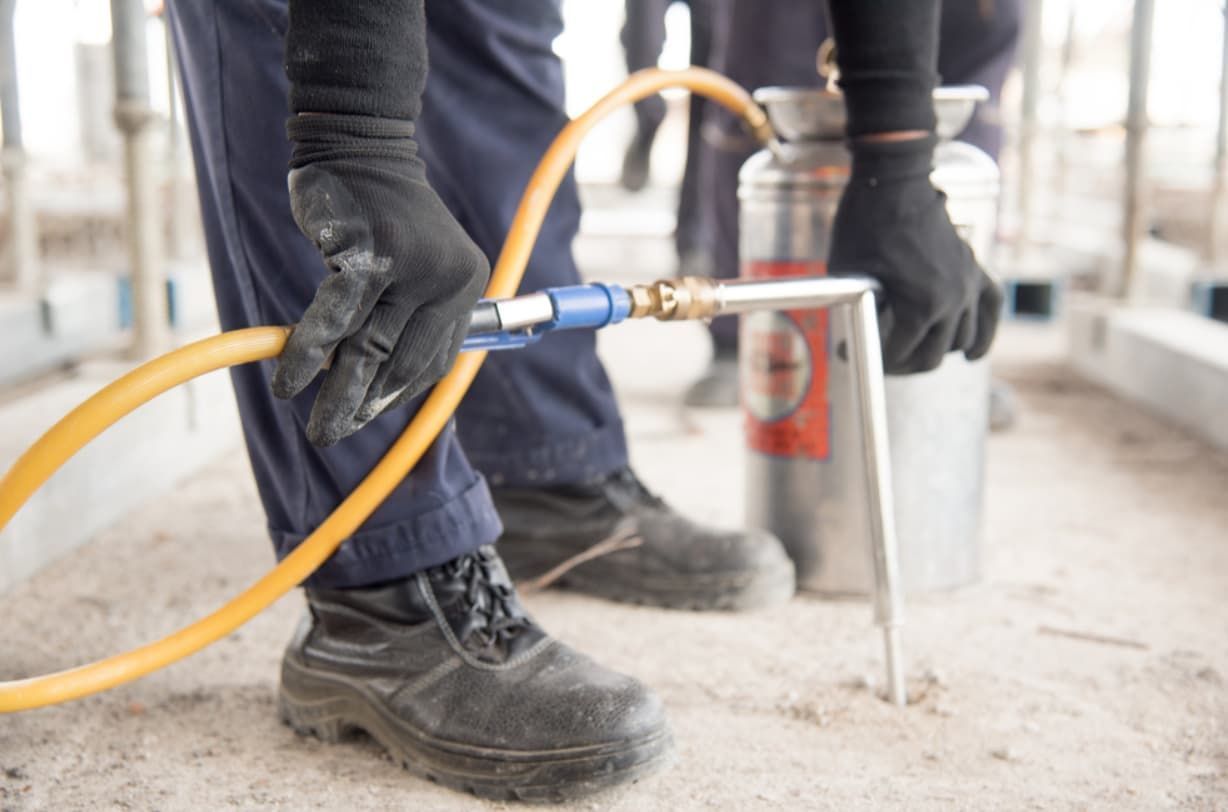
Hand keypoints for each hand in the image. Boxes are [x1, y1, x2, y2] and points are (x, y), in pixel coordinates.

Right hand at [271, 114, 489, 445]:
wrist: (359, 146)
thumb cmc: (382, 214)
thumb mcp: (419, 264)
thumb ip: (411, 317)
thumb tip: (381, 388)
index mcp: (466, 284)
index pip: (434, 360)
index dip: (396, 395)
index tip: (366, 415)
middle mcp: (446, 278)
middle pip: (400, 360)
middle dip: (364, 405)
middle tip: (332, 435)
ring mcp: (408, 266)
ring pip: (367, 348)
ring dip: (337, 394)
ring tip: (316, 429)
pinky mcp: (366, 255)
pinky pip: (333, 320)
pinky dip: (307, 355)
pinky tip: (288, 383)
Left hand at [828, 134, 1001, 373]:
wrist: (894, 181)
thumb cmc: (864, 225)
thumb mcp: (849, 276)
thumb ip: (858, 312)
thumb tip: (854, 340)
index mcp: (921, 305)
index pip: (898, 355)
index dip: (869, 360)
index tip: (844, 353)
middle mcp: (952, 299)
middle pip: (932, 356)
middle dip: (900, 365)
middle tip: (876, 359)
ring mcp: (968, 283)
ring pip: (962, 340)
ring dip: (935, 351)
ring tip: (908, 353)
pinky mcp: (974, 267)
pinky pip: (991, 307)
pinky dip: (985, 333)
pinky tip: (971, 354)